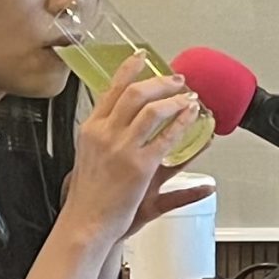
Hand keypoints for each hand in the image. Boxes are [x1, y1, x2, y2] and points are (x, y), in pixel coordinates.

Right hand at [60, 54, 203, 247]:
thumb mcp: (87, 154)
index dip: (129, 69)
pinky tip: (192, 120)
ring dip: (174, 101)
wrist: (86, 220)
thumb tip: (114, 116)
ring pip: (152, 112)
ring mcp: (123, 149)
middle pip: (134, 94)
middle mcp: (105, 134)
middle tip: (176, 80)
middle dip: (159, 83)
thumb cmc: (88, 192)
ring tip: (189, 98)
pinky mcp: (140, 167)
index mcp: (91, 128)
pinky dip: (182, 126)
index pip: (111, 89)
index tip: (143, 58)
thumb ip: (101, 133)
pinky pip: (166, 140)